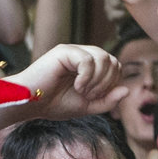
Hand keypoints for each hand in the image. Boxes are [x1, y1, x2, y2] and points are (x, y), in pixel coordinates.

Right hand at [8, 43, 126, 117]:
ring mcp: (73, 51)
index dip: (112, 83)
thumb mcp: (86, 107)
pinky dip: (87, 77)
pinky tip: (77, 86)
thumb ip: (107, 101)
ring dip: (97, 80)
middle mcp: (82, 54)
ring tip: (83, 91)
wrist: (30, 104)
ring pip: (103, 57)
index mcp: (88, 66)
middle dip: (107, 82)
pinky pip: (88, 59)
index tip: (95, 97)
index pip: (115, 66)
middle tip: (90, 95)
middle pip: (112, 60)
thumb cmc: (54, 105)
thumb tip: (126, 90)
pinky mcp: (64, 51)